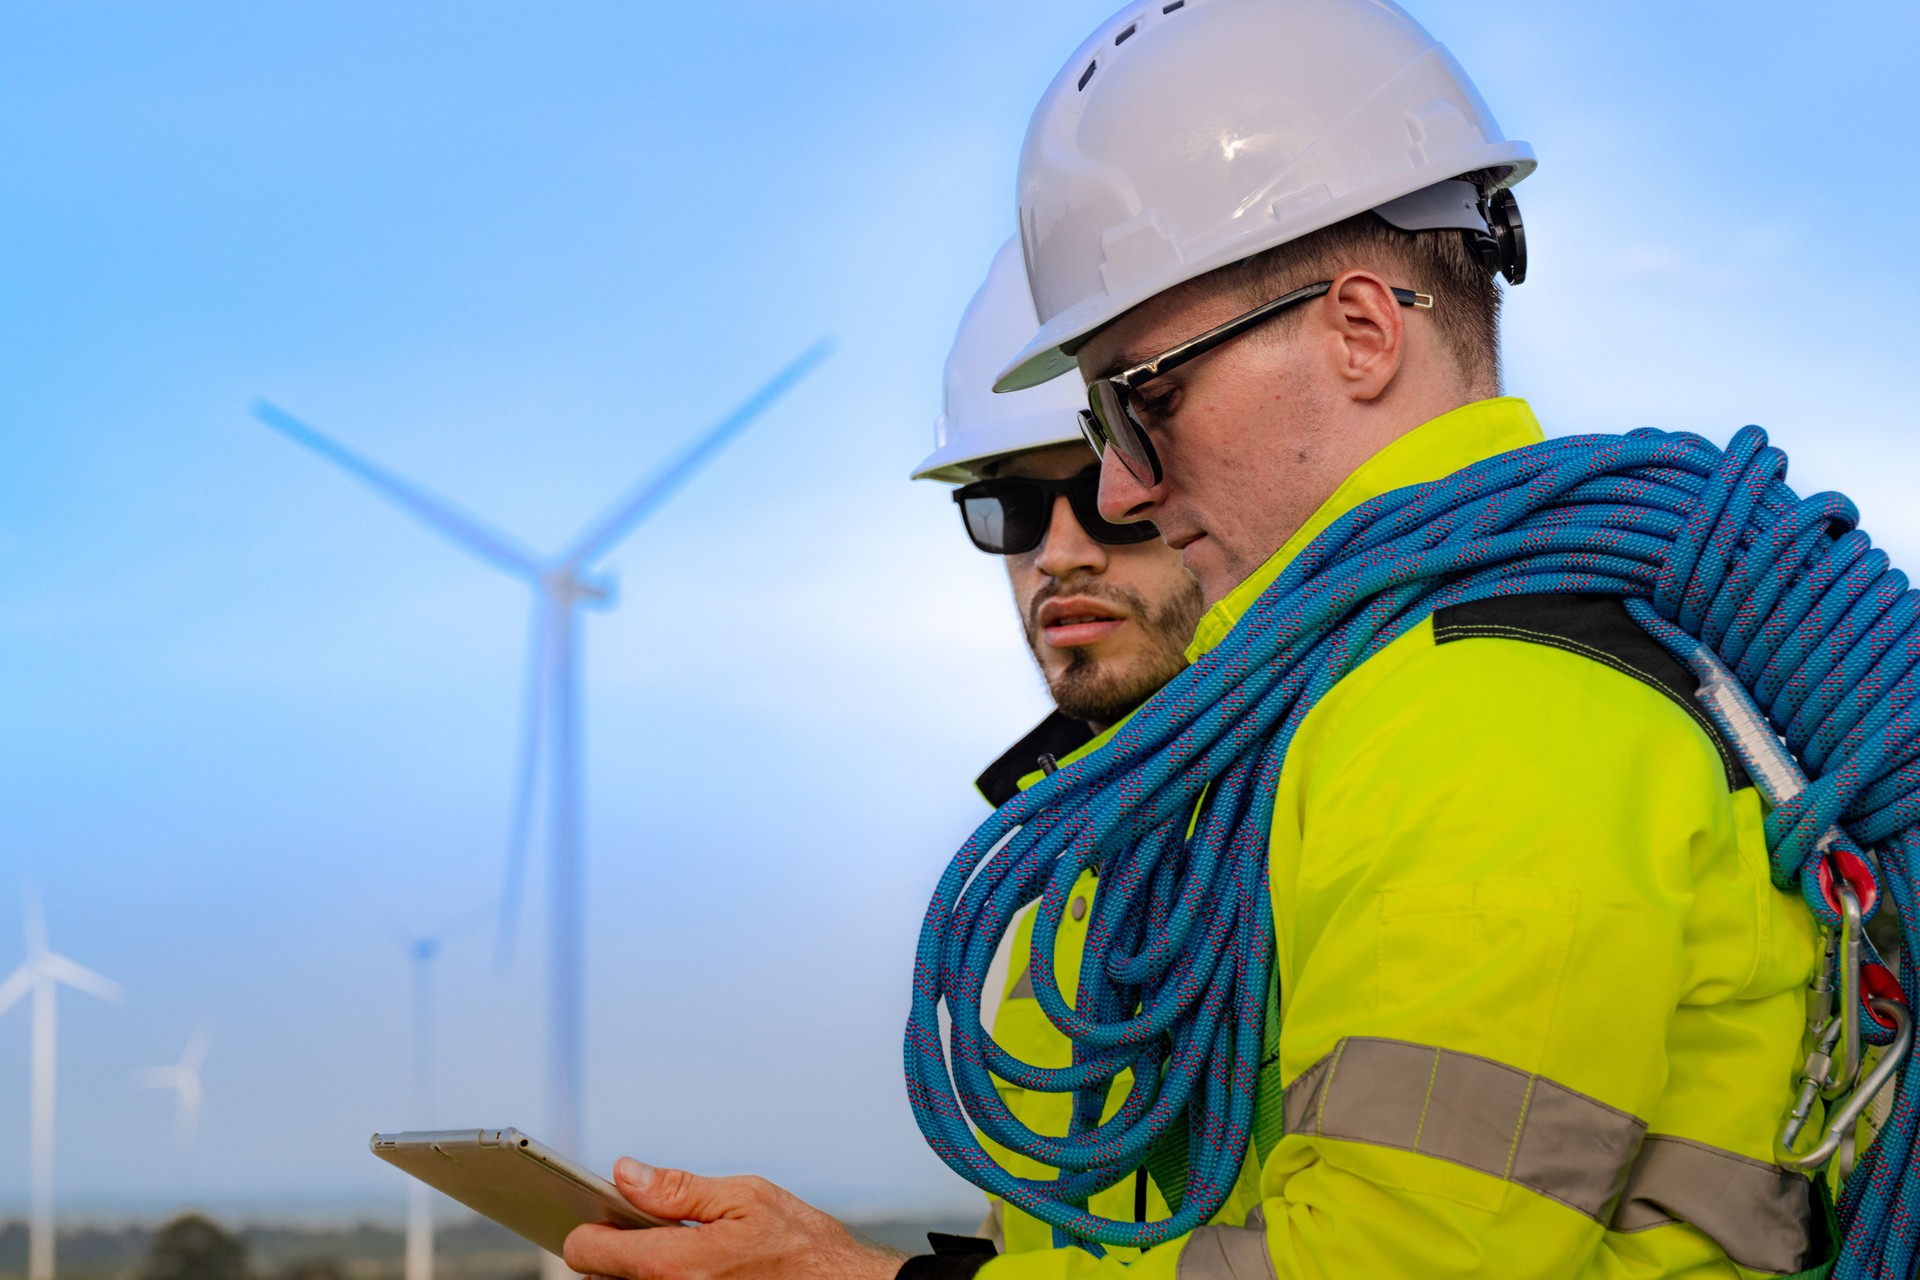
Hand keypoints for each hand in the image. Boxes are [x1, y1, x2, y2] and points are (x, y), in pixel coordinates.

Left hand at [562, 1157, 908, 1279]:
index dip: (589, 1229)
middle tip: (648, 1229)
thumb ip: (677, 1189)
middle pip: (601, 1279)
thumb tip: (624, 1173)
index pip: (588, 1253)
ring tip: (672, 1249)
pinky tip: (688, 1268)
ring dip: (638, 1270)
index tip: (604, 1216)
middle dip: (616, 1250)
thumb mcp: (745, 1197)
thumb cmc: (801, 1245)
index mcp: (677, 1265)